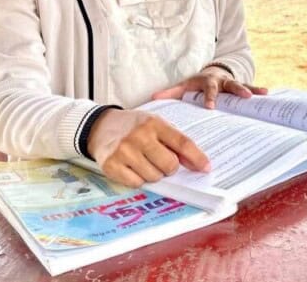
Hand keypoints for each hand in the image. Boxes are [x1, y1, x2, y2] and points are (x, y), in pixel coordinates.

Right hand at [87, 108, 209, 187]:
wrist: (101, 126)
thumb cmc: (134, 127)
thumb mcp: (156, 125)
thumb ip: (175, 141)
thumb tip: (196, 164)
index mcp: (155, 123)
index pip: (182, 143)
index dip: (197, 158)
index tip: (206, 168)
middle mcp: (139, 136)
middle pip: (169, 165)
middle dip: (170, 167)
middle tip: (162, 161)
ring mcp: (124, 151)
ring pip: (154, 177)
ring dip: (154, 174)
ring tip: (145, 162)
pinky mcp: (111, 166)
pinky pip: (137, 183)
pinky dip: (139, 179)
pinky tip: (133, 168)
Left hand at [152, 65, 267, 108]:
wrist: (213, 72)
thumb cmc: (197, 83)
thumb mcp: (184, 86)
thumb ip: (171, 93)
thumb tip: (153, 99)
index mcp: (208, 82)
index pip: (209, 90)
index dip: (210, 98)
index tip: (211, 107)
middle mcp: (222, 81)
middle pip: (230, 85)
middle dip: (237, 91)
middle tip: (244, 98)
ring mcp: (232, 83)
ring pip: (242, 85)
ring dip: (250, 90)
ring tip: (259, 95)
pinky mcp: (241, 86)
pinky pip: (250, 88)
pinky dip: (258, 90)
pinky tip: (267, 94)